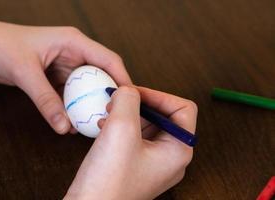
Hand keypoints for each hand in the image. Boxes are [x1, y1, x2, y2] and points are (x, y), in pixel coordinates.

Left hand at [0, 17, 130, 133]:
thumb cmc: (0, 46)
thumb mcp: (25, 72)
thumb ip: (45, 100)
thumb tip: (63, 125)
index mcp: (74, 42)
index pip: (108, 59)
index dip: (122, 79)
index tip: (130, 99)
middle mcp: (74, 53)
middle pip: (101, 75)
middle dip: (108, 95)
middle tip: (114, 114)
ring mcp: (65, 66)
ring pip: (87, 87)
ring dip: (90, 104)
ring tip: (94, 121)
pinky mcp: (55, 77)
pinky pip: (71, 94)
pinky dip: (74, 107)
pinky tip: (73, 121)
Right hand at [64, 86, 197, 199]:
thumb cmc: (108, 181)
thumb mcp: (120, 129)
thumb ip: (128, 100)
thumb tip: (127, 91)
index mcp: (179, 150)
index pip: (182, 109)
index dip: (158, 95)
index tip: (134, 93)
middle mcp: (169, 157)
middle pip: (163, 115)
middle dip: (138, 104)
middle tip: (116, 101)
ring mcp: (152, 163)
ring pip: (145, 125)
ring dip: (126, 114)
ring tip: (107, 115)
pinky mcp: (135, 165)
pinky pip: (133, 137)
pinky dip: (119, 127)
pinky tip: (103, 128)